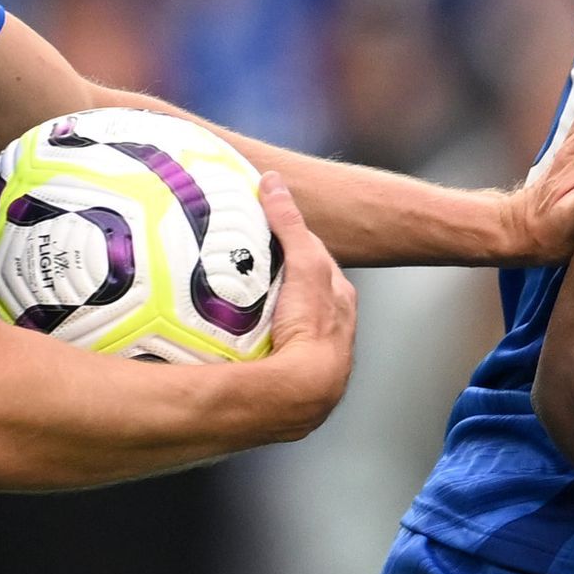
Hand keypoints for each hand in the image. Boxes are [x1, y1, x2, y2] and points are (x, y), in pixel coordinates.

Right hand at [258, 178, 355, 412]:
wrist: (303, 389)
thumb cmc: (313, 327)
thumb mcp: (305, 266)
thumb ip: (291, 226)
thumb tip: (274, 184)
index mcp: (339, 297)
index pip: (315, 260)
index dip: (293, 242)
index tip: (266, 231)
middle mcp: (331, 325)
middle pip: (300, 290)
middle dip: (278, 278)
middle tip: (244, 267)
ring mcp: (311, 351)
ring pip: (286, 320)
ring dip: (265, 311)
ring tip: (234, 302)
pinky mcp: (289, 371)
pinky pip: (270, 345)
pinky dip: (256, 338)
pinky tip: (237, 337)